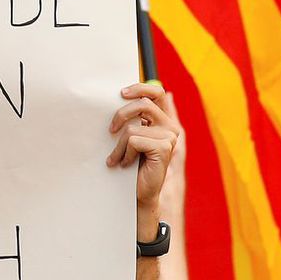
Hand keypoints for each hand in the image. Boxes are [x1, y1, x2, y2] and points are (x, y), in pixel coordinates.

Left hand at [108, 81, 178, 208]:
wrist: (139, 191)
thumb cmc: (133, 163)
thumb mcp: (131, 136)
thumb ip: (133, 118)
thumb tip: (121, 95)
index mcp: (164, 120)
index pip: (157, 92)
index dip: (140, 88)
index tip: (121, 93)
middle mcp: (170, 126)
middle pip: (144, 104)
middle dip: (121, 115)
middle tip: (110, 129)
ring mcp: (169, 137)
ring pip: (133, 128)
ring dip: (119, 145)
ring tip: (118, 157)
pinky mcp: (164, 148)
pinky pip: (133, 141)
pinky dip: (124, 153)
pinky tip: (126, 164)